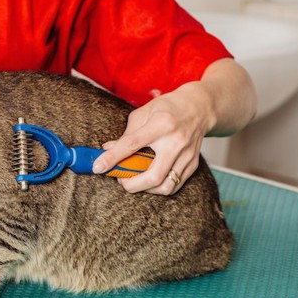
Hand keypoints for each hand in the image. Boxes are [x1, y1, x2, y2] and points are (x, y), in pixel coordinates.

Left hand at [93, 82, 215, 194]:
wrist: (200, 108)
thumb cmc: (168, 108)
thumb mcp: (143, 113)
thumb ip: (126, 134)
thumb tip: (107, 150)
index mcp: (160, 124)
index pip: (132, 145)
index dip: (112, 158)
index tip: (98, 167)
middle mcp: (175, 142)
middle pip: (153, 175)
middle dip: (131, 185)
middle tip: (120, 179)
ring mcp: (186, 155)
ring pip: (166, 186)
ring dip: (145, 189)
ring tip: (135, 180)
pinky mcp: (193, 164)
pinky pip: (174, 186)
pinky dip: (158, 187)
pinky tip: (148, 180)